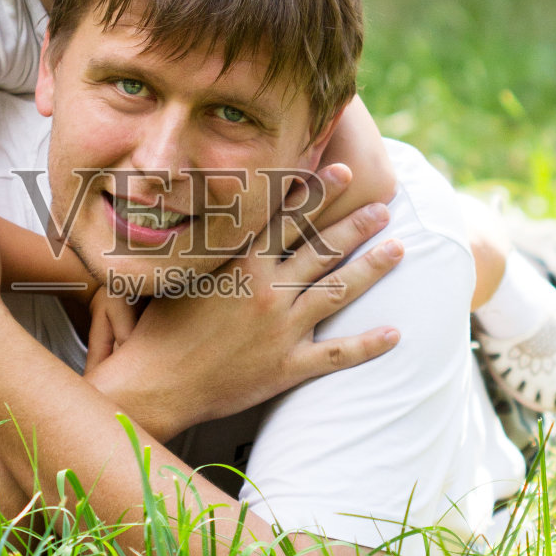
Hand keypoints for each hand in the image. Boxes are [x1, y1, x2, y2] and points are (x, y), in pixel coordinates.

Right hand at [88, 190, 402, 439]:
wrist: (157, 384)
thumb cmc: (159, 327)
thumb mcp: (182, 272)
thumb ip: (208, 243)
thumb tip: (218, 209)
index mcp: (242, 265)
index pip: (289, 219)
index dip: (319, 194)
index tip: (344, 172)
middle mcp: (268, 291)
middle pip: (323, 250)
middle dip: (356, 225)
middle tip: (384, 207)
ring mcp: (282, 330)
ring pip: (338, 292)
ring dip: (371, 268)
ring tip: (398, 248)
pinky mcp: (287, 367)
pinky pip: (337, 354)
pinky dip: (368, 345)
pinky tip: (395, 333)